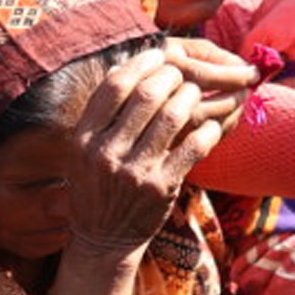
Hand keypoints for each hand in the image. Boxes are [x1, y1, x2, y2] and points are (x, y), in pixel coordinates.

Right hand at [57, 47, 233, 258]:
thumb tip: (122, 65)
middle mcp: (106, 153)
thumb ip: (101, 114)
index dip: (141, 63)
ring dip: (190, 97)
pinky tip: (209, 125)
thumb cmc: (96, 186)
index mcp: (84, 138)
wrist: (103, 239)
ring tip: (193, 94)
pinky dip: (207, 130)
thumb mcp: (84, 151)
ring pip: (173, 115)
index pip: (115, 86)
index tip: (158, 54)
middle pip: (147, 95)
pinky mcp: (163, 188)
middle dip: (171, 76)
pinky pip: (194, 146)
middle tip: (180, 74)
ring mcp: (135, 172)